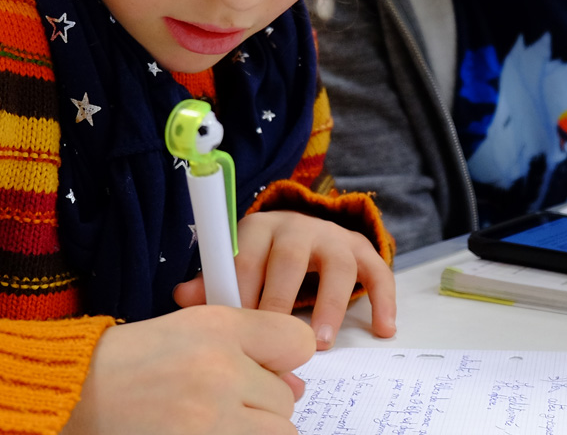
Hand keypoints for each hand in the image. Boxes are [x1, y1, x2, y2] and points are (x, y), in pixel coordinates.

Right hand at [61, 305, 312, 434]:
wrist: (73, 395)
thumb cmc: (131, 361)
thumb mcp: (190, 327)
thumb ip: (250, 344)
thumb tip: (297, 386)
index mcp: (218, 329)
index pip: (298, 343)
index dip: (283, 359)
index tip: (265, 369)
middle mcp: (219, 373)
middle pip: (286, 400)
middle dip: (261, 405)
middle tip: (217, 401)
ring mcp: (209, 422)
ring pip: (277, 434)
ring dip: (252, 430)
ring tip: (213, 421)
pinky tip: (202, 430)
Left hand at [174, 210, 395, 349]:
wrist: (303, 234)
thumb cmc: (262, 261)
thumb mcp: (237, 265)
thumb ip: (214, 283)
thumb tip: (183, 297)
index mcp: (260, 228)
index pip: (247, 254)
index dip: (242, 289)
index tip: (239, 323)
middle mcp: (298, 226)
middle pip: (291, 257)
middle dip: (282, 300)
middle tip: (276, 337)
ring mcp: (333, 236)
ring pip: (337, 264)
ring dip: (330, 304)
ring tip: (322, 341)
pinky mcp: (360, 249)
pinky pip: (377, 270)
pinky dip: (383, 299)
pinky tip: (382, 328)